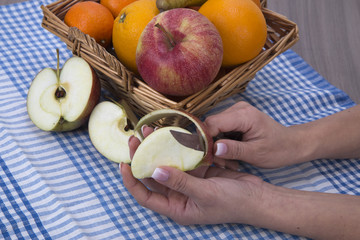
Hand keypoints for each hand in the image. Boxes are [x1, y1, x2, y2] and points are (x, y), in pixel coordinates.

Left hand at [120, 126, 264, 224]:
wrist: (257, 197)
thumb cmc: (233, 203)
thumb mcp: (205, 194)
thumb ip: (180, 183)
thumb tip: (155, 172)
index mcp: (176, 208)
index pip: (145, 197)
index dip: (131, 182)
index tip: (123, 164)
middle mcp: (178, 196)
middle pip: (153, 177)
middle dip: (142, 158)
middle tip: (134, 139)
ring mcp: (188, 182)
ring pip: (166, 164)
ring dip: (157, 149)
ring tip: (148, 130)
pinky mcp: (198, 172)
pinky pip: (182, 158)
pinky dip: (175, 147)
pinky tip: (170, 134)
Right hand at [205, 101, 301, 167]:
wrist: (292, 144)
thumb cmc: (278, 149)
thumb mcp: (256, 153)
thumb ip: (234, 150)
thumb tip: (214, 149)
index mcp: (244, 115)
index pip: (212, 123)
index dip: (206, 140)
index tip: (207, 157)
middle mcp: (238, 109)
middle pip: (211, 125)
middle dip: (212, 146)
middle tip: (221, 163)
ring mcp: (236, 112)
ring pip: (214, 129)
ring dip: (218, 147)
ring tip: (229, 162)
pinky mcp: (236, 118)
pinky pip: (221, 130)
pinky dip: (223, 144)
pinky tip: (232, 155)